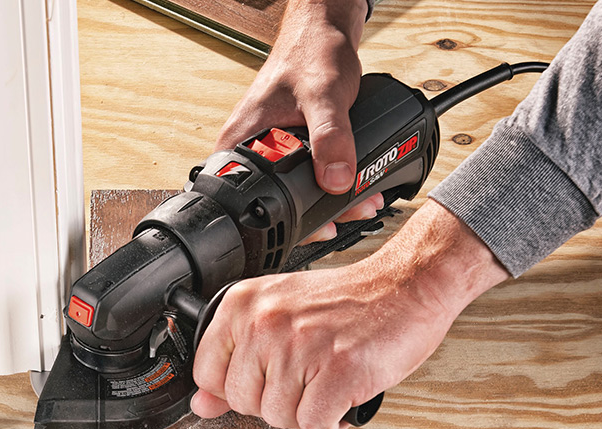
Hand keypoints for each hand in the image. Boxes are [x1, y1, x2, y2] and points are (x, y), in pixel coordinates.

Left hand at [191, 199, 510, 428]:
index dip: (240, 386)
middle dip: (277, 401)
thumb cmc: (346, 303)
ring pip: (279, 418)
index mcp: (243, 304)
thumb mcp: (279, 317)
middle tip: (308, 373)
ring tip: (328, 378)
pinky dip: (332, 420)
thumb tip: (201, 405)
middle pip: (244, 403)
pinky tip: (343, 393)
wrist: (405, 286)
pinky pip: (314, 426)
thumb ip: (235, 362)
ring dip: (308, 410)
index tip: (268, 374)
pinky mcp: (338, 371)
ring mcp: (302, 347)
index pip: (207, 374)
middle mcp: (266, 322)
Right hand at [216, 0, 379, 241]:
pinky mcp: (292, 149)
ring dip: (333, 202)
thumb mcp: (323, 94)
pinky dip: (335, 185)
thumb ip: (330, 135)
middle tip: (352, 211)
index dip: (284, 221)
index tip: (320, 224)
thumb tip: (336, 179)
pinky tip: (356, 186)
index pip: (247, 200)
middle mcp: (251, 152)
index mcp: (239, 143)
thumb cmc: (310, 51)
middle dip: (319, 215)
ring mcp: (272, 152)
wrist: (323, 32)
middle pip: (278, 204)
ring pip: (298, 194)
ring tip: (363, 200)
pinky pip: (310, 178)